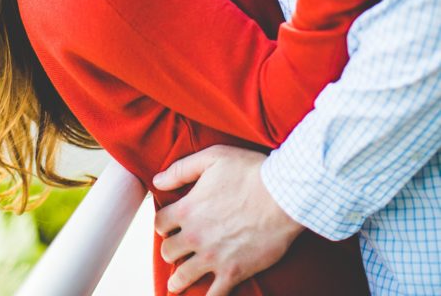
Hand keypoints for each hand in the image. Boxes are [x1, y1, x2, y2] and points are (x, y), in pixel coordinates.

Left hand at [152, 146, 301, 294]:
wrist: (283, 196)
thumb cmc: (249, 171)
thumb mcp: (212, 158)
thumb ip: (181, 170)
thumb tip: (157, 181)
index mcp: (188, 209)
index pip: (160, 223)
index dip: (163, 224)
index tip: (169, 225)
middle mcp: (195, 235)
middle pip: (168, 251)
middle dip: (170, 249)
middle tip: (177, 250)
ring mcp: (213, 257)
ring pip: (182, 276)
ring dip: (178, 279)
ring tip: (176, 282)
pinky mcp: (234, 272)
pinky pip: (214, 295)